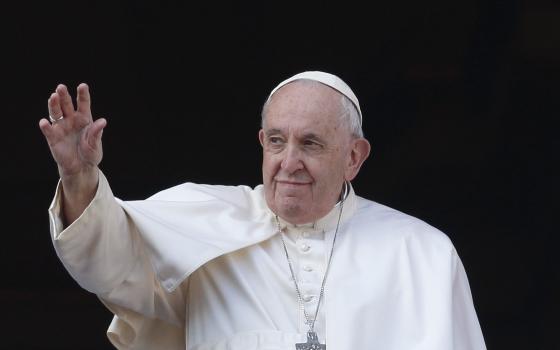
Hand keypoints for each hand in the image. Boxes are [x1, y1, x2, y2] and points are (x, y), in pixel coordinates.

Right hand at [39, 83, 106, 223]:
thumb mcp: (96, 145)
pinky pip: (48, 130)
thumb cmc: (90, 154)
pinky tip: (45, 122)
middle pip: (66, 104)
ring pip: (55, 112)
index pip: (83, 104)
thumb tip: (102, 121)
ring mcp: (61, 127)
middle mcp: (71, 120)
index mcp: (84, 119)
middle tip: (61, 87)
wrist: (81, 167)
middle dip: (64, 95)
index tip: (82, 86)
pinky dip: (46, 126)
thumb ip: (96, 133)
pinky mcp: (53, 137)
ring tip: (53, 97)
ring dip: (53, 105)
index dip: (82, 94)